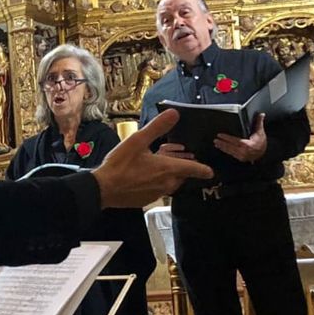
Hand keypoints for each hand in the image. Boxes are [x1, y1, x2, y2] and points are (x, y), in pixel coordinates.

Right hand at [92, 109, 213, 207]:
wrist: (102, 189)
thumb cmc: (120, 164)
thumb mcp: (137, 140)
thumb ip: (157, 127)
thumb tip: (174, 113)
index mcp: (168, 168)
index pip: (194, 169)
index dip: (204, 169)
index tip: (210, 171)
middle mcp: (167, 183)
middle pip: (181, 175)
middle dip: (178, 166)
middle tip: (163, 156)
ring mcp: (157, 194)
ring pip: (169, 183)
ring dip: (166, 175)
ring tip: (151, 165)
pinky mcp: (147, 201)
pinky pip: (158, 190)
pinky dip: (154, 183)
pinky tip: (141, 177)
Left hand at [212, 113, 266, 162]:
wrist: (263, 153)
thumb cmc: (261, 142)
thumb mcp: (260, 132)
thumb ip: (259, 123)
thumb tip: (261, 114)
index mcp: (248, 144)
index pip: (235, 140)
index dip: (226, 138)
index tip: (220, 135)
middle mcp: (244, 151)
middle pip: (230, 147)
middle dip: (222, 143)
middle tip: (215, 140)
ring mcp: (242, 156)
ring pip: (230, 151)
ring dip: (222, 147)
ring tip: (216, 143)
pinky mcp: (240, 158)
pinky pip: (231, 154)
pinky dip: (226, 151)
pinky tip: (221, 148)